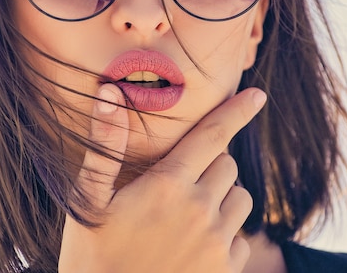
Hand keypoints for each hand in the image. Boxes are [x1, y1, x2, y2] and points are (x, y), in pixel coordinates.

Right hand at [59, 84, 266, 272]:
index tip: (258, 95)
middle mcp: (200, 210)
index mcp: (167, 186)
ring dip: (222, 197)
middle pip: (227, 164)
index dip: (237, 111)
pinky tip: (194, 246)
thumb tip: (109, 92)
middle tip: (179, 183)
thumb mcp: (89, 200)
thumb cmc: (92, 257)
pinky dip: (226, 234)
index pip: (212, 136)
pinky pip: (241, 237)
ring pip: (241, 198)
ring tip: (188, 215)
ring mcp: (217, 243)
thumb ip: (105, 145)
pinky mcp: (227, 270)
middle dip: (211, 164)